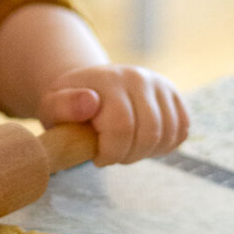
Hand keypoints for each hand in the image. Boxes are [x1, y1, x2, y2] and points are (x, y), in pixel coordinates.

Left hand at [37, 64, 189, 165]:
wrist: (90, 88)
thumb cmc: (68, 106)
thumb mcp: (52, 106)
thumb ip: (62, 106)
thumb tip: (90, 102)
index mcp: (109, 79)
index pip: (121, 127)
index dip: (110, 153)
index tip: (97, 156)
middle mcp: (140, 77)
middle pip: (149, 133)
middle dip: (128, 155)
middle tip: (111, 154)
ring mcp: (160, 85)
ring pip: (168, 134)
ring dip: (146, 152)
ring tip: (125, 148)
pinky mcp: (174, 97)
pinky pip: (181, 131)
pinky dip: (164, 146)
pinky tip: (142, 143)